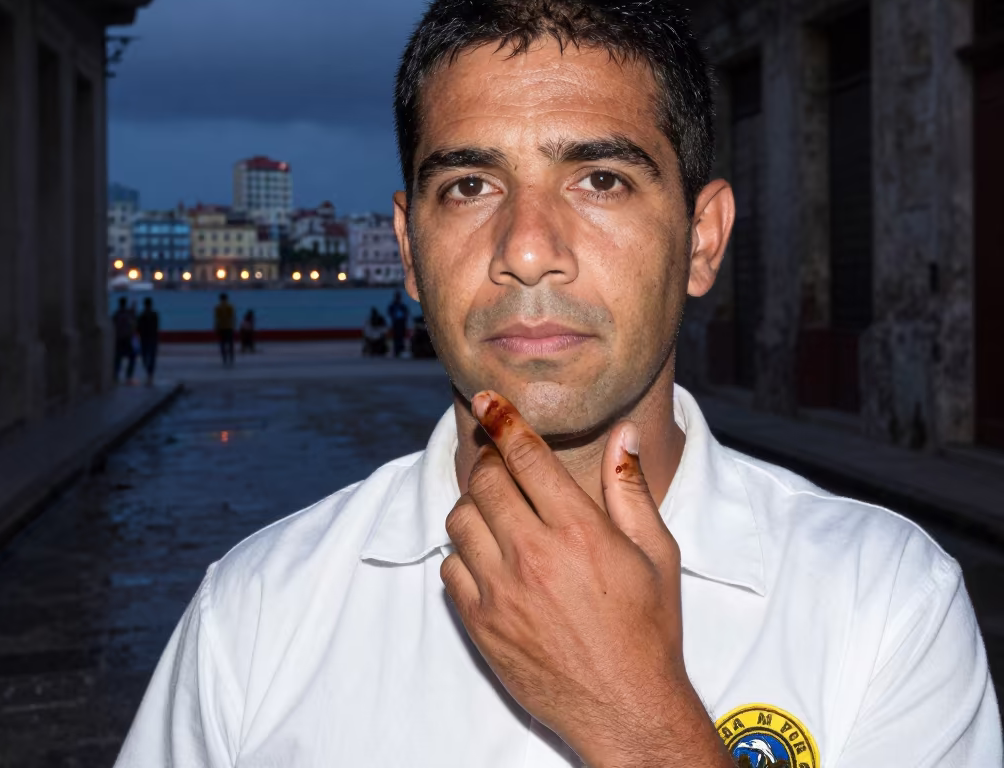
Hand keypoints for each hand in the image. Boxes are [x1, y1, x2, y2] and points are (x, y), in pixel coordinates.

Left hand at [441, 391, 728, 767]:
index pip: (526, 456)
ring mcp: (501, 592)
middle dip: (488, 459)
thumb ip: (630, 489)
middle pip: (485, 481)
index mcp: (578, 530)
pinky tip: (490, 559)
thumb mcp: (656, 553)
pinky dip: (464, 555)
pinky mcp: (482, 624)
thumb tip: (624, 435)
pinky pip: (451, 569)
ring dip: (474, 505)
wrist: (627, 709)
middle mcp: (533, 554)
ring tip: (496, 511)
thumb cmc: (648, 628)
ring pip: (461, 520)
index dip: (504, 419)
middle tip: (497, 459)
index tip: (487, 399)